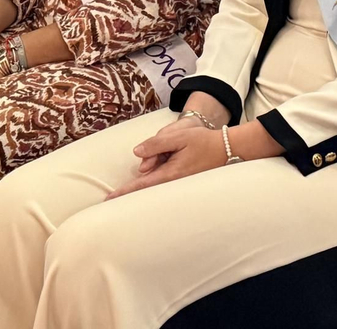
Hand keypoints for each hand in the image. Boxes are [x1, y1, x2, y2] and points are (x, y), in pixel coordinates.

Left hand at [107, 120, 226, 199]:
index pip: (141, 185)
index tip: (109, 200)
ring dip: (159, 163)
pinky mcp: (183, 181)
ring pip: (158, 176)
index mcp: (171, 174)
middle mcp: (174, 183)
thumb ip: (155, 144)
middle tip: (159, 158)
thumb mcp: (178, 137)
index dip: (124, 192)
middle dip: (147, 169)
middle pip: (148, 179)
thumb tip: (136, 153)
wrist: (227, 149)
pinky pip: (167, 176)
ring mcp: (179, 184)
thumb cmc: (204, 141)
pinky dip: (163, 168)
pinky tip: (175, 157)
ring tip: (179, 150)